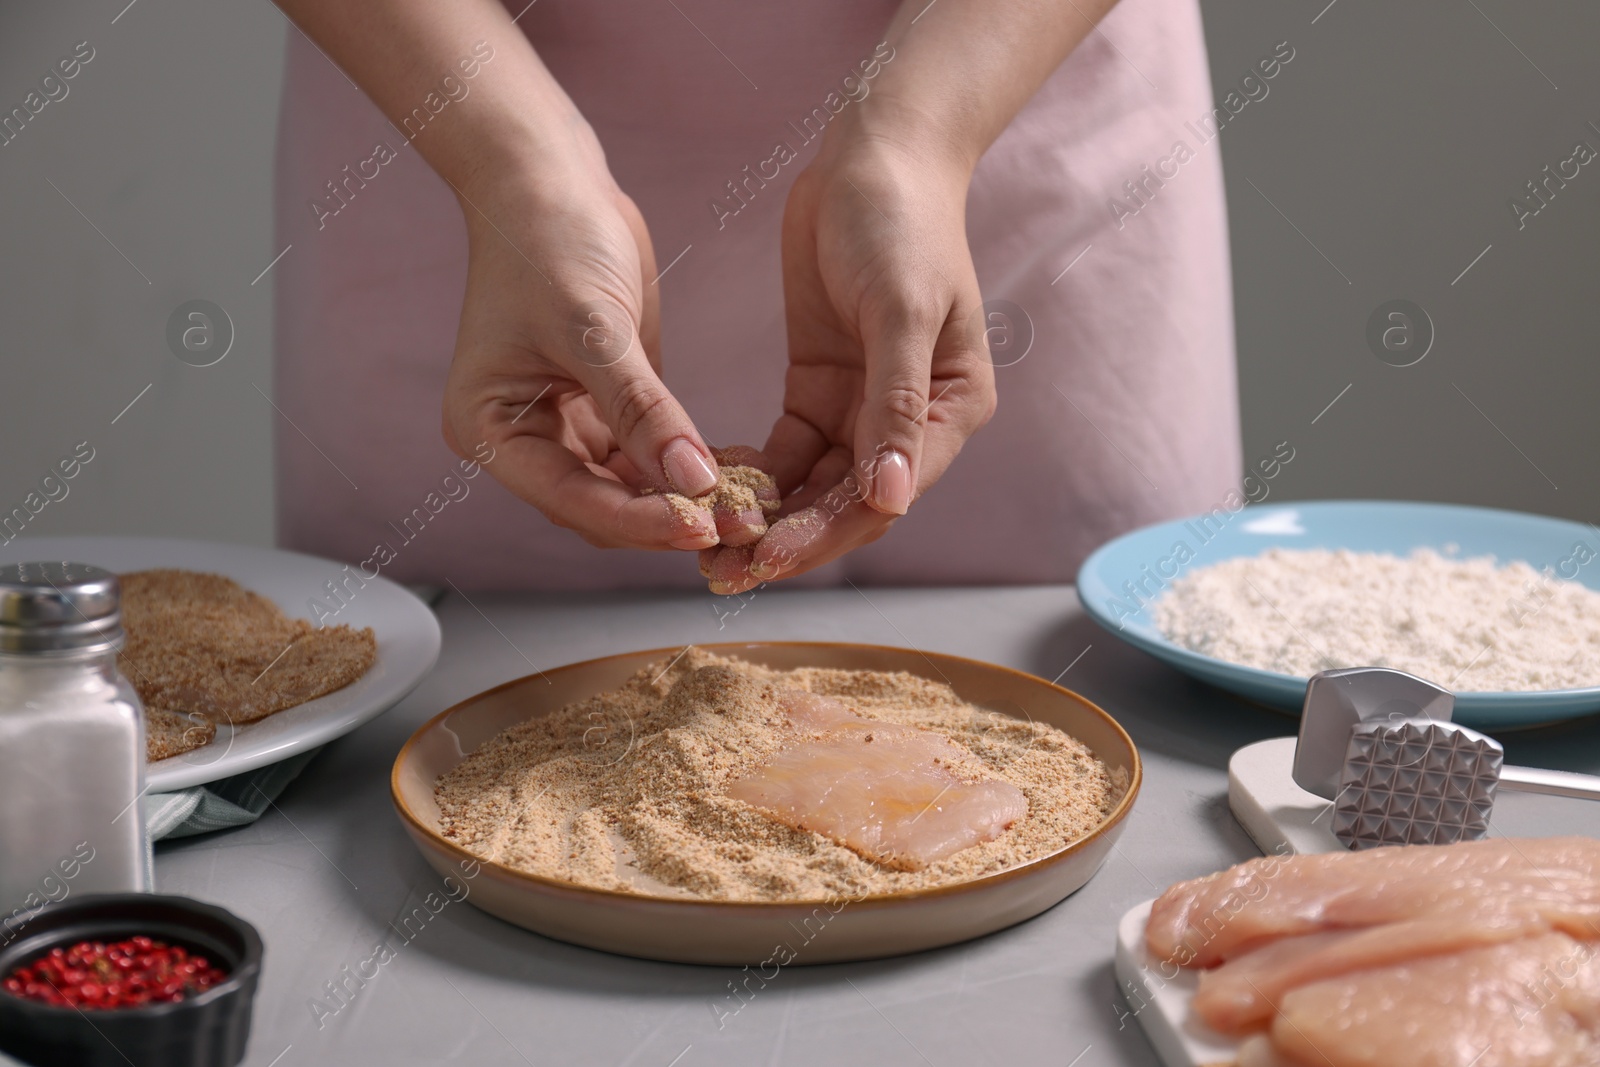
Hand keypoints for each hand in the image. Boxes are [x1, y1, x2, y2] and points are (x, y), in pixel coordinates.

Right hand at [440, 153, 739, 550]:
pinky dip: (688, 466)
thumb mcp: (595, 328)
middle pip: (601, 507)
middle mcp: (523, 437)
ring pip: (630, 490)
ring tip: (750, 507)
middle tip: (740, 525)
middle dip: (667, 518)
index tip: (701, 525)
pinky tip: (739, 473)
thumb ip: (644, 410)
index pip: (570, 497)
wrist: (548, 176)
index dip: (638, 520)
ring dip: (685, 499)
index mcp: (490, 427)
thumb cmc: (546, 237)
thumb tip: (693, 482)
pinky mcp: (606, 407)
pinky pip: (649, 456)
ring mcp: (565, 425)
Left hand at [701, 136, 996, 592]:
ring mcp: (862, 406)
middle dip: (786, 541)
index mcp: (951, 412)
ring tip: (704, 548)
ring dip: (764, 517)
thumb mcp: (900, 311)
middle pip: (845, 504)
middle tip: (721, 575)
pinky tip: (708, 490)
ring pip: (811, 486)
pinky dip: (752, 473)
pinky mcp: (820, 386)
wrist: (873, 153)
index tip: (765, 557)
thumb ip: (896, 406)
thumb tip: (890, 498)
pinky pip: (785, 450)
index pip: (885, 497)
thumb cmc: (903, 223)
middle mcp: (910, 421)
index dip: (824, 534)